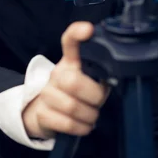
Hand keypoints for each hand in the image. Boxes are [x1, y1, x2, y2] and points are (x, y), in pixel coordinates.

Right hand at [22, 22, 109, 139]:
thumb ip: (99, 76)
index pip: (70, 41)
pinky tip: (84, 125)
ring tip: (91, 116)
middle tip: (97, 102)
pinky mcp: (42, 113)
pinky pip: (67, 124)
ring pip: (72, 107)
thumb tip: (115, 78)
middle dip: (94, 97)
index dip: (77, 33)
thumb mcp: (87, 80)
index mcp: (70, 62)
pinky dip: (81, 128)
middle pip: (74, 83)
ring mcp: (46, 94)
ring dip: (89, 116)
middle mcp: (56, 74)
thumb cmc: (76, 95)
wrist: (45, 112)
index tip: (88, 29)